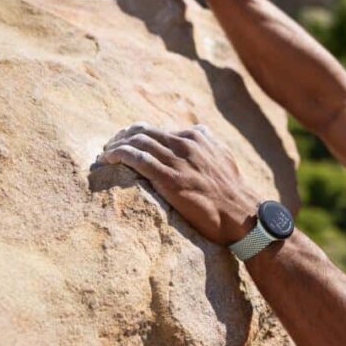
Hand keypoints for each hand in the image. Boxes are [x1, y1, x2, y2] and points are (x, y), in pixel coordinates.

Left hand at [96, 123, 258, 244]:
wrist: (241, 215)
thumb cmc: (232, 192)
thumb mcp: (224, 157)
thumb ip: (209, 142)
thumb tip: (198, 131)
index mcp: (196, 137)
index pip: (158, 130)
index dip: (137, 134)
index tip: (126, 142)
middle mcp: (185, 144)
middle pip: (143, 132)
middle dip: (122, 137)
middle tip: (109, 147)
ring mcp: (177, 161)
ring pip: (137, 142)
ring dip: (115, 145)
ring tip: (104, 154)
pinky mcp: (169, 179)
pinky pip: (137, 159)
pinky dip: (117, 155)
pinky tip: (106, 159)